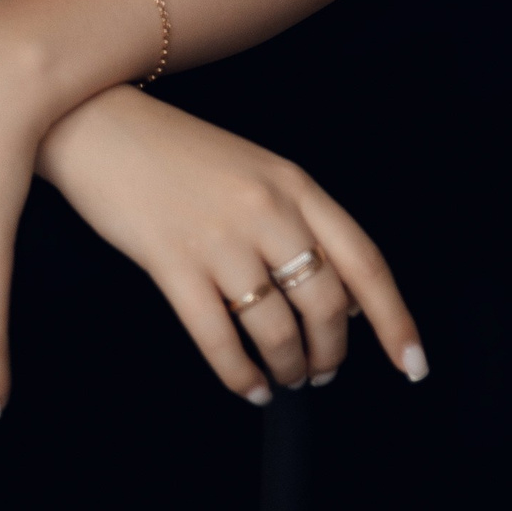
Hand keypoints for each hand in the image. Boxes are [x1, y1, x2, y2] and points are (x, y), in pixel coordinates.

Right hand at [38, 86, 428, 401]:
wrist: (99, 125)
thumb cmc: (177, 152)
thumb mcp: (255, 170)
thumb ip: (301, 224)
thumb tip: (344, 300)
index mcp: (294, 183)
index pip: (364, 261)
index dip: (395, 319)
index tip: (412, 364)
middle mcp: (266, 210)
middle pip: (325, 303)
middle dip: (332, 353)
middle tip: (324, 372)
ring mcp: (220, 238)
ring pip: (277, 328)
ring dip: (289, 366)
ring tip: (286, 377)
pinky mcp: (172, 264)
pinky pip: (220, 339)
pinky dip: (242, 375)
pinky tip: (249, 386)